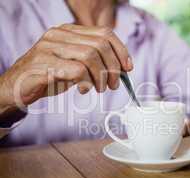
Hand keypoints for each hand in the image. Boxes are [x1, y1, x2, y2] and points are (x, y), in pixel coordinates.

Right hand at [0, 24, 131, 111]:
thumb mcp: (75, 65)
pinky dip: (86, 82)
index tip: (127, 68)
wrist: (16, 88)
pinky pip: (76, 70)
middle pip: (100, 45)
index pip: (105, 33)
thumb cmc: (49, 76)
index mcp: (69, 31)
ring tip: (99, 88)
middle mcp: (58, 35)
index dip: (121, 50)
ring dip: (101, 77)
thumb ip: (94, 61)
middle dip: (113, 68)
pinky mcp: (43, 64)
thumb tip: (121, 68)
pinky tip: (83, 89)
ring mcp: (49, 48)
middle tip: (113, 85)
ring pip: (90, 56)